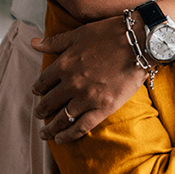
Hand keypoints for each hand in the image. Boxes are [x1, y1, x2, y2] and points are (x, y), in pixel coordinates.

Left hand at [30, 16, 146, 142]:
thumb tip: (34, 43)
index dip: (38, 88)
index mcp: (64, 64)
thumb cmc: (110, 33)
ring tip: (45, 133)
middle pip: (50, 102)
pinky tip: (61, 139)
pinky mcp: (103, 108)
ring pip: (62, 118)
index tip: (37, 92)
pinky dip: (69, 135)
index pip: (43, 81)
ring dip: (51, 127)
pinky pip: (81, 127)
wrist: (140, 42)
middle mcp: (72, 83)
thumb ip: (55, 42)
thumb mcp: (79, 33)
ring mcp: (87, 98)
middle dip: (42, 110)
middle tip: (38, 114)